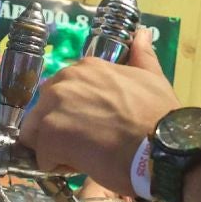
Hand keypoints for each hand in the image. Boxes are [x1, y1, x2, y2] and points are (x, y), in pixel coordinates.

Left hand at [20, 28, 179, 189]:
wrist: (162, 149)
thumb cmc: (160, 118)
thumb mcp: (153, 79)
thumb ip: (142, 56)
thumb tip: (142, 34)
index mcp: (86, 67)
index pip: (63, 94)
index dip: (76, 114)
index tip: (97, 127)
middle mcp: (64, 81)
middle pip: (44, 112)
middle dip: (61, 130)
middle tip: (90, 145)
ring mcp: (53, 108)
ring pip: (37, 135)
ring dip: (55, 148)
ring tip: (85, 157)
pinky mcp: (50, 136)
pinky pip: (41, 158)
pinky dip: (57, 167)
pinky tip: (84, 167)